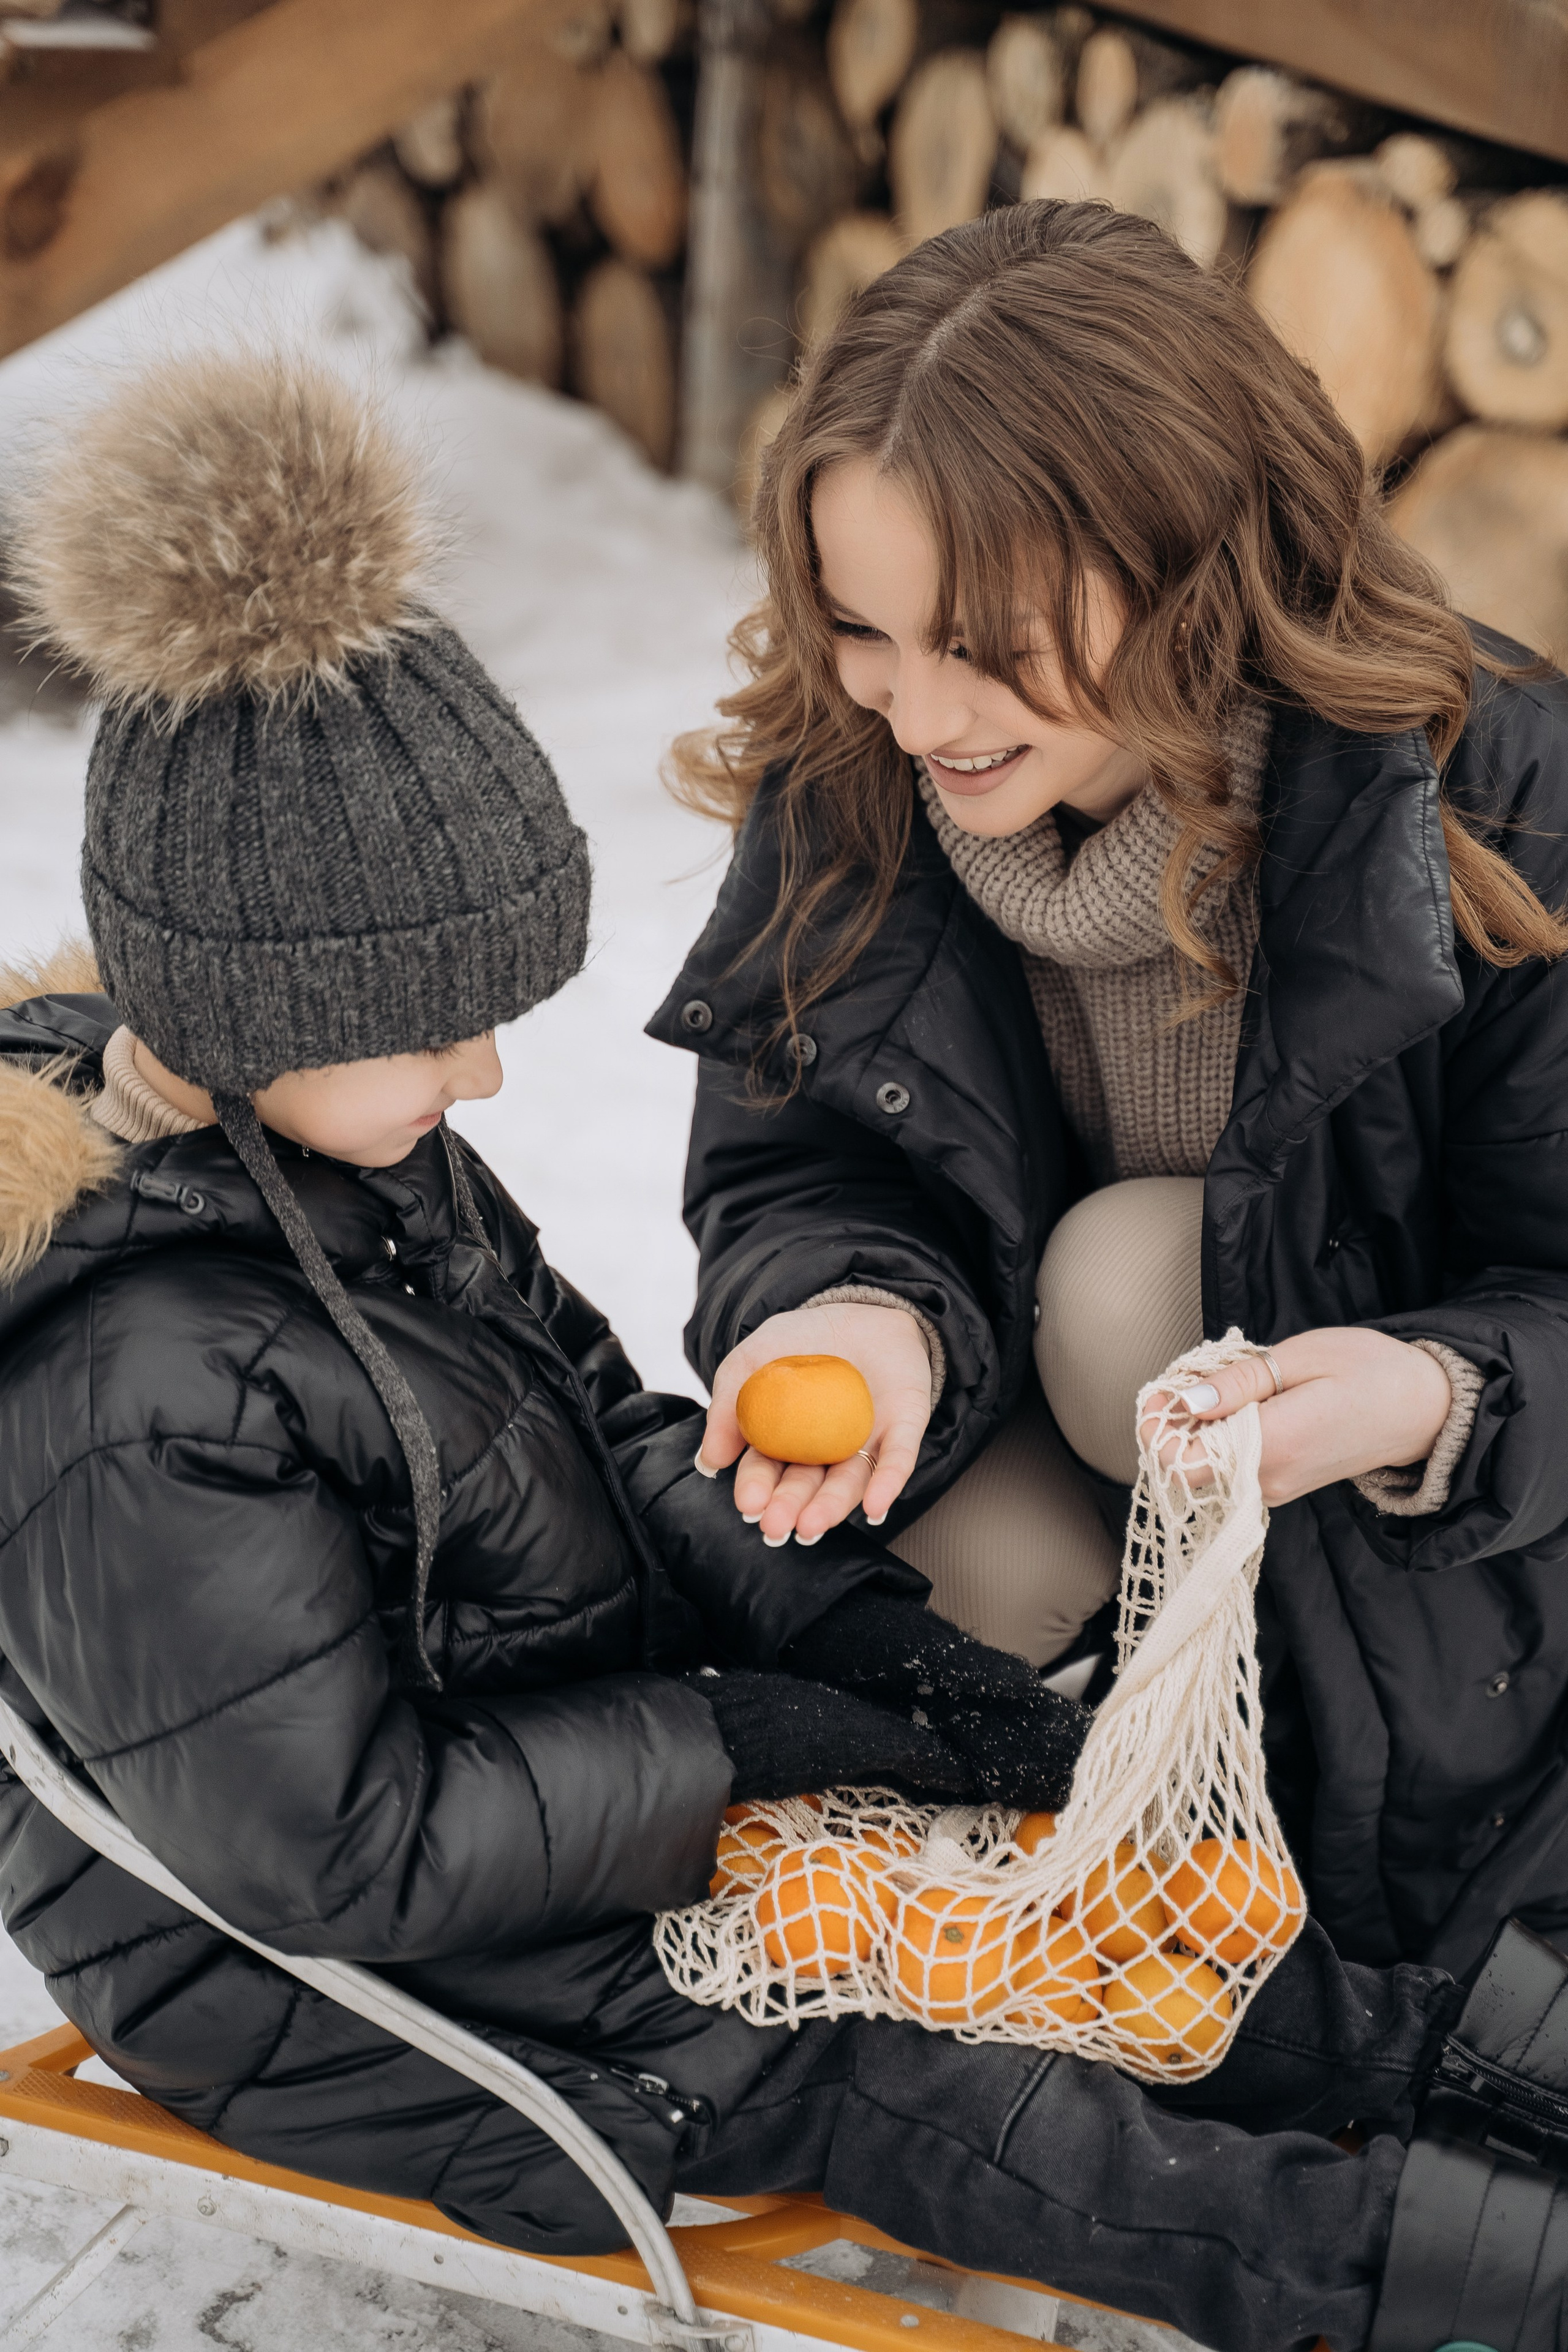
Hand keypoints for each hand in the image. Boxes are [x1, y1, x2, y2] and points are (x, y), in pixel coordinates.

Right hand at [696, 1302, 932, 1543]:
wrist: (859, 1305)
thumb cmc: (801, 1339)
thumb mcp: (751, 1360)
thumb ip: (727, 1405)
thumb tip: (709, 1462)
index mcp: (785, 1440)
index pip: (768, 1468)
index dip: (758, 1488)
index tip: (748, 1505)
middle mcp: (824, 1450)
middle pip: (807, 1484)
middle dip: (790, 1507)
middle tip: (775, 1527)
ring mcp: (863, 1441)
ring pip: (849, 1482)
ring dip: (831, 1507)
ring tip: (811, 1526)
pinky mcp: (903, 1428)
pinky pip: (896, 1460)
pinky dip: (887, 1484)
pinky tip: (876, 1507)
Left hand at [1138, 1327, 1452, 1508]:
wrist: (1426, 1409)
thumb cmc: (1370, 1372)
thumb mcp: (1300, 1357)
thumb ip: (1239, 1384)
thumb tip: (1187, 1402)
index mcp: (1273, 1446)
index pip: (1183, 1462)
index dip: (1157, 1429)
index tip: (1160, 1393)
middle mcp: (1270, 1480)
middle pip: (1189, 1468)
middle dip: (1172, 1427)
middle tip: (1182, 1383)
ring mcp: (1278, 1488)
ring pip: (1209, 1469)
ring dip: (1197, 1431)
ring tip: (1215, 1388)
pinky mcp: (1284, 1485)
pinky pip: (1232, 1468)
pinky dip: (1221, 1439)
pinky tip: (1236, 1407)